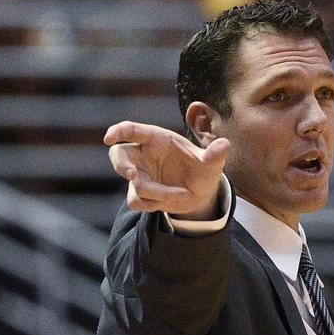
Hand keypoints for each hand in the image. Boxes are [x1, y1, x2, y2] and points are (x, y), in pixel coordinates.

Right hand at [104, 121, 229, 218]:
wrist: (202, 194)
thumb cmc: (203, 170)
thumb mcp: (212, 163)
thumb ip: (214, 154)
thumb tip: (225, 144)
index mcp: (156, 139)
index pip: (131, 130)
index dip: (117, 131)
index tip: (109, 138)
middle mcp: (143, 155)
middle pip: (118, 155)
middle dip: (120, 165)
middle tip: (131, 174)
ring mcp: (139, 175)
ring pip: (133, 183)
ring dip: (157, 192)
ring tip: (181, 195)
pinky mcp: (140, 194)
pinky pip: (137, 201)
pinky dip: (154, 204)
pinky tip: (171, 202)